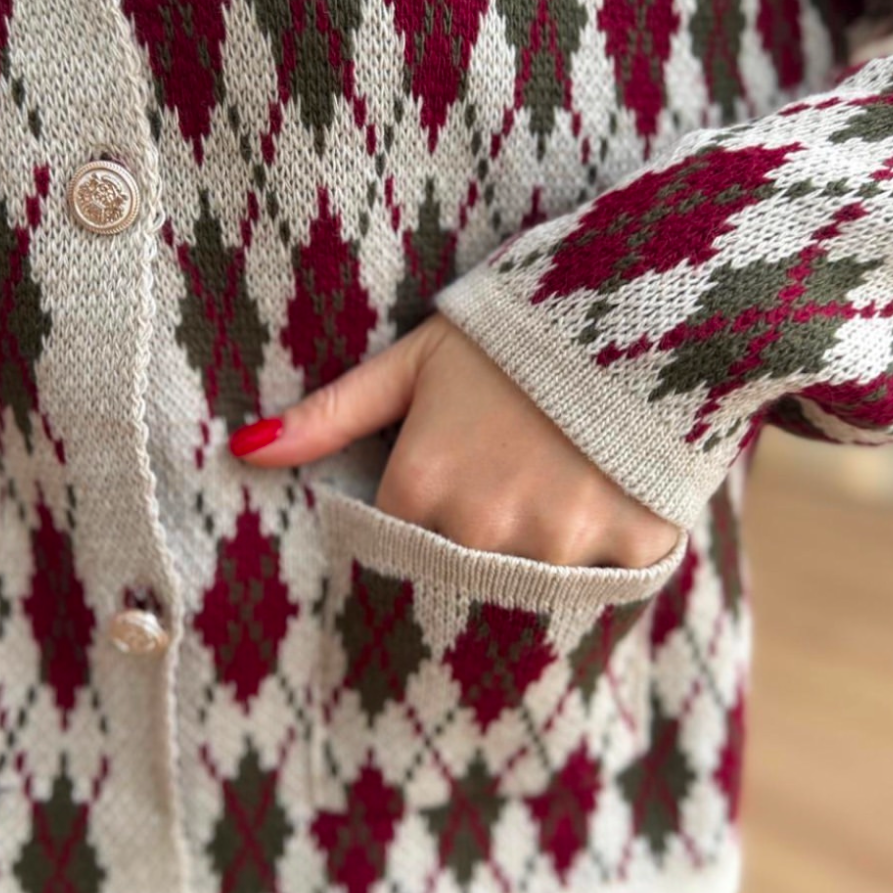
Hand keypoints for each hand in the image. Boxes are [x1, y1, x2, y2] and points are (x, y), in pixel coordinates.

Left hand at [229, 313, 679, 568]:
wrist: (650, 307)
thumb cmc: (517, 334)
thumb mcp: (416, 362)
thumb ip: (332, 414)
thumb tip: (242, 449)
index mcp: (422, 484)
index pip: (394, 540)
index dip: (420, 507)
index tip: (451, 475)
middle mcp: (481, 528)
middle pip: (455, 571)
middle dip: (474, 536)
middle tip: (508, 479)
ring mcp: (556, 547)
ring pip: (524, 584)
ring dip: (535, 550)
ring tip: (559, 481)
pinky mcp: (627, 554)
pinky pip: (596, 585)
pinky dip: (598, 554)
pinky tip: (604, 495)